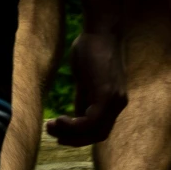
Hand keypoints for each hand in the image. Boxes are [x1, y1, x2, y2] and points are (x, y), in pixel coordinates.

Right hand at [47, 26, 126, 147]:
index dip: (80, 136)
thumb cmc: (91, 49)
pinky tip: (59, 120)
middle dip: (74, 139)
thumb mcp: (86, 79)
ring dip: (71, 134)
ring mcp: (115, 100)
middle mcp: (118, 103)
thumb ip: (84, 98)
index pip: (100, 129)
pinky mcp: (107, 94)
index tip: (60, 133)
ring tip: (51, 126)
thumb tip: (75, 117)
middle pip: (99, 135)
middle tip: (53, 133)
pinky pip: (91, 122)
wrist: (100, 30)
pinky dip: (74, 126)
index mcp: (114, 101)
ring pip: (95, 131)